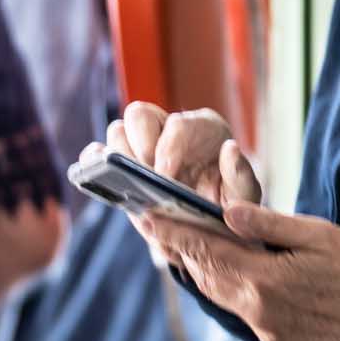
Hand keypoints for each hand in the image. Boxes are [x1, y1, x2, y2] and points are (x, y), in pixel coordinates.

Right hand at [95, 102, 261, 208]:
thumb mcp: (244, 196)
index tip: (166, 175)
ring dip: (119, 155)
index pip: (181, 123)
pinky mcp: (122, 164)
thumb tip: (229, 149)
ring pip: (117, 130)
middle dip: (140, 144)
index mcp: (205, 128)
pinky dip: (94, 163)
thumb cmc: (230, 204)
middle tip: (146, 174)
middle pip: (140, 114)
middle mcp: (170, 128)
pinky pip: (96, 153)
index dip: (170, 147)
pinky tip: (102, 180)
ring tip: (128, 182)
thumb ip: (241, 176)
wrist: (208, 226)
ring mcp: (143, 144)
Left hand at [140, 202, 339, 340]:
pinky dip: (234, 290)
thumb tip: (227, 212)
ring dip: (206, 272)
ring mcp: (265, 329)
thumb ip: (270, 225)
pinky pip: (245, 312)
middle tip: (162, 229)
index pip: (206, 250)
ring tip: (192, 250)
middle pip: (206, 276)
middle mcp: (255, 308)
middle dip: (183, 251)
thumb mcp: (319, 236)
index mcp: (263, 277)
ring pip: (222, 296)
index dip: (175, 233)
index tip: (149, 217)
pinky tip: (241, 277)